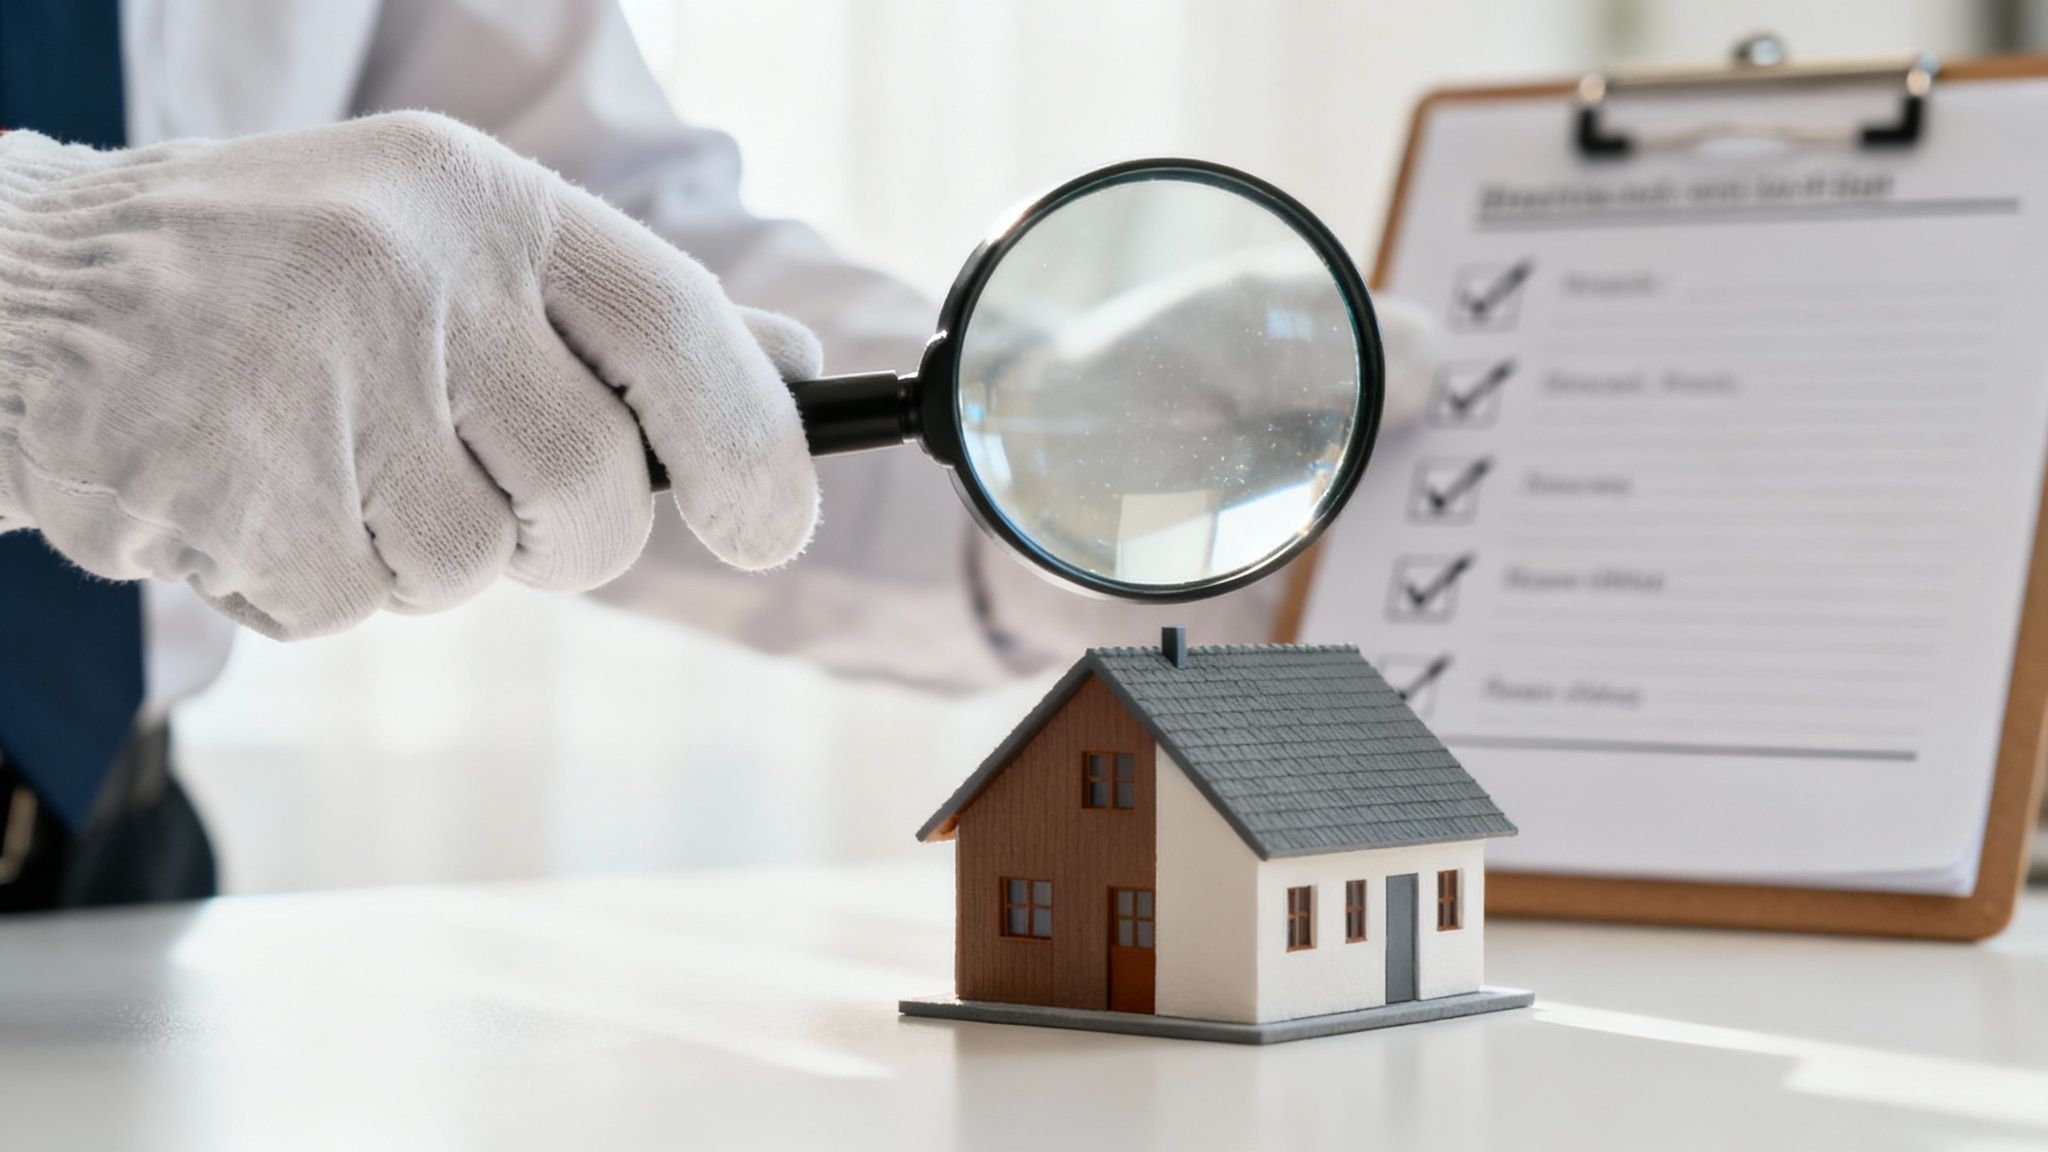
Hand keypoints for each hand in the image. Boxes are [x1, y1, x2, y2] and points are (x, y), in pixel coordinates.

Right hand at [0, 112, 819, 638]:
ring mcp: (310, 380)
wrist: (26, 293)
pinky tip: (250, 493)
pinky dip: (316, 581)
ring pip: (472, 566)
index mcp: (477, 200)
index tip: (773, 526)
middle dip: (568, 536)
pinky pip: (352, 605)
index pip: (676, 327)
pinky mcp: (231, 490)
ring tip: (324, 461)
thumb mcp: (453, 242)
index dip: (755, 444)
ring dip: (422, 555)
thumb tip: (797, 370)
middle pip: (593, 485)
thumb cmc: (286, 276)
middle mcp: (404, 274)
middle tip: (495, 504)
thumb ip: (624, 314)